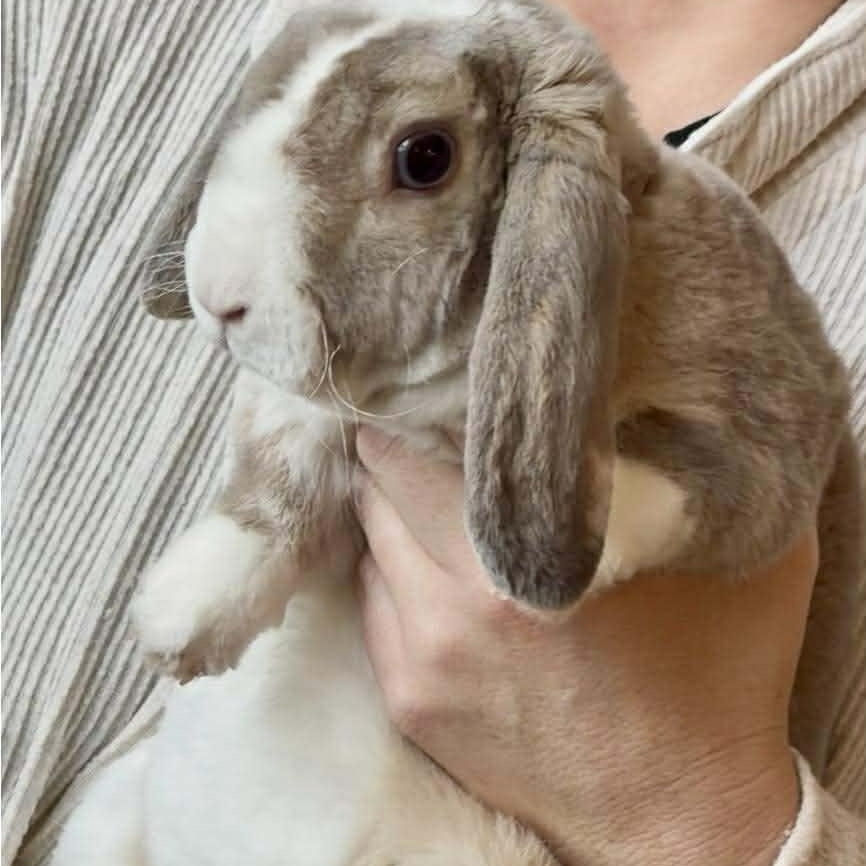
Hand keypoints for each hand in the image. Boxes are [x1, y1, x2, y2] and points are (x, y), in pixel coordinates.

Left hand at [354, 426, 815, 865]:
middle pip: (376, 498)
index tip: (426, 400)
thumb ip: (685, 468)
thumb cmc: (713, 679)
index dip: (410, 419)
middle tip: (423, 443)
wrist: (679, 814)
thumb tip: (641, 405)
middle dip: (393, 463)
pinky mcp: (409, 704)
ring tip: (432, 509)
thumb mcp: (731, 558)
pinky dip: (394, 580)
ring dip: (392, 523)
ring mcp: (420, 662)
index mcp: (518, 564)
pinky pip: (375, 609)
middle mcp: (451, 612)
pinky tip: (436, 577)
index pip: (409, 458)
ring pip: (369, 552)